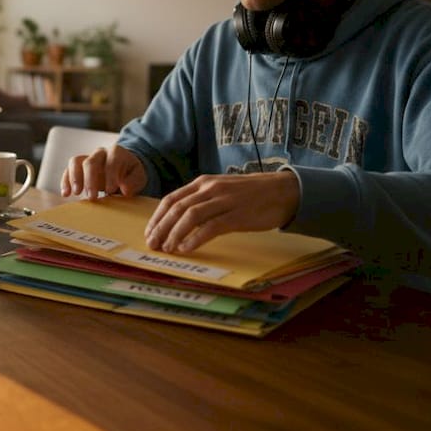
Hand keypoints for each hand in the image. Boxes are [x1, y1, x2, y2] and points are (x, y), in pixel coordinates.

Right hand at [61, 144, 146, 198]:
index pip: (112, 160)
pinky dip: (65, 181)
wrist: (123, 170)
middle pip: (91, 161)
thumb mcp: (139, 177)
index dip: (111, 175)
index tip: (111, 190)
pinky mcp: (78, 167)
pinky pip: (68, 170)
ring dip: (74, 178)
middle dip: (90, 180)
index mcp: (116, 152)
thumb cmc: (131, 174)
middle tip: (92, 197)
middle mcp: (100, 153)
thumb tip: (125, 189)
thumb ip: (134, 182)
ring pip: (75, 162)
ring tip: (75, 193)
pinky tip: (66, 194)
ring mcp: (87, 159)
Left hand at [144, 171, 299, 252]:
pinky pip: (211, 227)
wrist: (282, 191)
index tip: (149, 233)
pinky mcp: (237, 215)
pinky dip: (196, 238)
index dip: (157, 217)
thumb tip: (178, 219)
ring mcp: (224, 201)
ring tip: (167, 249)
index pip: (171, 199)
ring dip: (175, 234)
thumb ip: (201, 200)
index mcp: (203, 182)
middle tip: (152, 245)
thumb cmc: (249, 194)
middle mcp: (210, 189)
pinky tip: (187, 248)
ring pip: (190, 216)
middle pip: (177, 208)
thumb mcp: (220, 190)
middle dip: (161, 228)